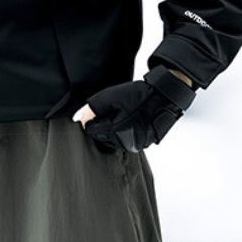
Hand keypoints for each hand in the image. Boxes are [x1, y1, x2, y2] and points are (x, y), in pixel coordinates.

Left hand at [73, 66, 196, 152]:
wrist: (165, 97)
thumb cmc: (140, 95)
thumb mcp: (112, 96)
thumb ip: (92, 108)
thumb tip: (77, 119)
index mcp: (115, 132)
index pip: (91, 131)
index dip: (92, 119)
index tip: (101, 109)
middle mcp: (124, 143)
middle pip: (101, 137)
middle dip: (103, 124)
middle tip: (115, 110)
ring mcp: (134, 146)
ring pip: (113, 140)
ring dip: (113, 128)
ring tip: (124, 114)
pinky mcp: (142, 146)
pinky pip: (125, 141)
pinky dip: (124, 132)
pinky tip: (131, 120)